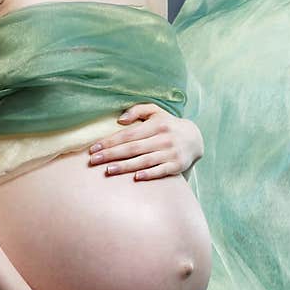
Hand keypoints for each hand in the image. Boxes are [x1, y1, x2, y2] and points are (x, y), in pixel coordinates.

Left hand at [87, 103, 203, 180]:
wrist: (195, 138)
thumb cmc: (168, 125)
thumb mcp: (156, 111)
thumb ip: (137, 110)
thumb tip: (120, 120)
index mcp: (156, 125)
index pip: (129, 134)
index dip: (110, 141)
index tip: (94, 148)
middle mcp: (163, 138)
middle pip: (133, 148)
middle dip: (112, 154)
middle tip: (93, 160)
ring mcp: (170, 152)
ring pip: (144, 160)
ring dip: (125, 166)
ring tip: (108, 170)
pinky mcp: (177, 165)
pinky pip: (161, 171)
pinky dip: (149, 174)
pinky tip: (136, 178)